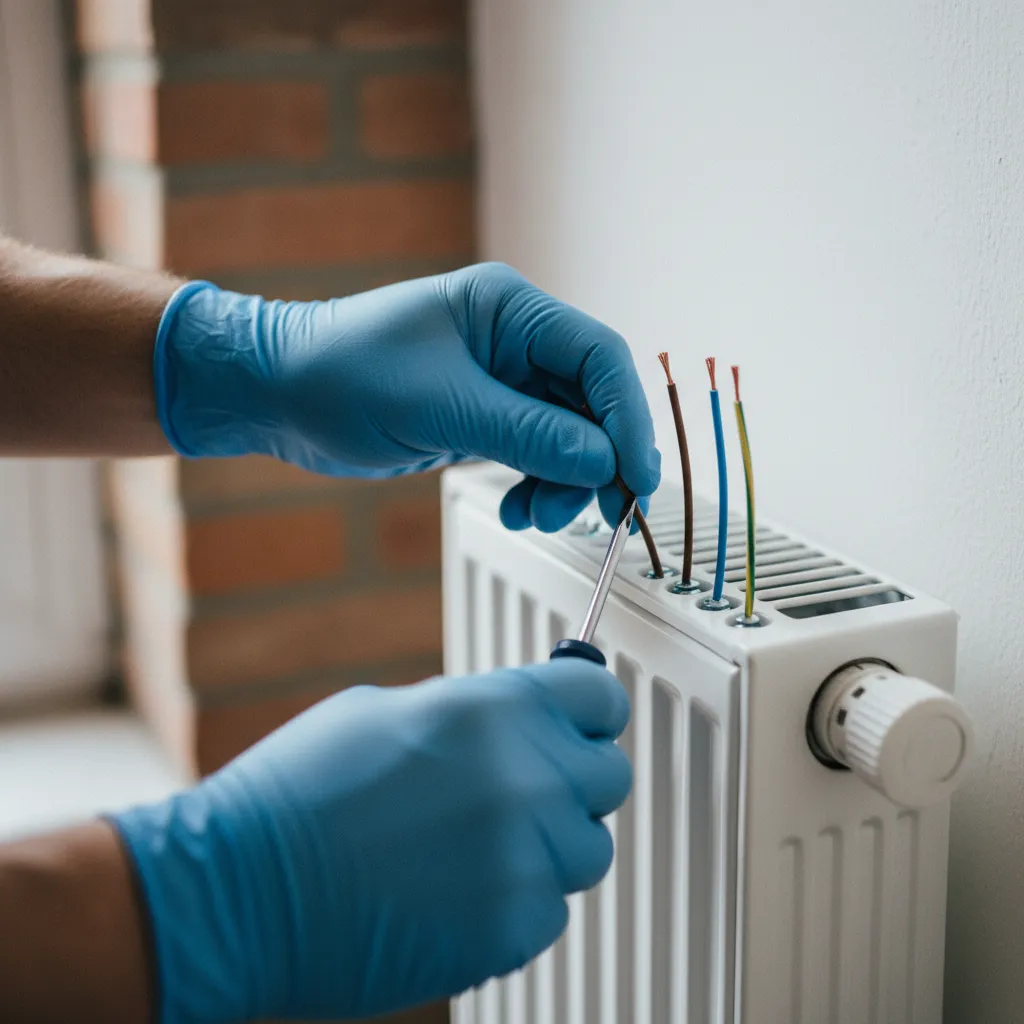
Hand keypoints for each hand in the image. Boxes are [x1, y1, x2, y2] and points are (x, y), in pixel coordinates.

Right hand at [112, 660, 631, 1021]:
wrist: (239, 890)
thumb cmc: (299, 791)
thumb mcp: (387, 712)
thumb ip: (473, 714)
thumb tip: (519, 718)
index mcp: (494, 710)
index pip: (600, 695)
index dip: (590, 709)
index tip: (581, 722)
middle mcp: (526, 779)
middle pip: (609, 776)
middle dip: (572, 781)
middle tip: (519, 792)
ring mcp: (525, 858)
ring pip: (588, 849)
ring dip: (549, 847)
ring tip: (474, 848)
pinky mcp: (513, 930)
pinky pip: (550, 909)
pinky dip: (516, 903)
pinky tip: (452, 893)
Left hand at [156, 262, 659, 529]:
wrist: (278, 394)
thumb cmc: (343, 376)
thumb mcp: (440, 406)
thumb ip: (528, 433)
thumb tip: (604, 461)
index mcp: (510, 309)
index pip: (599, 357)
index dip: (628, 417)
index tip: (636, 475)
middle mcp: (514, 341)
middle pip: (592, 401)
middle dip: (599, 459)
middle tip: (603, 512)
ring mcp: (500, 381)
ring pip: (567, 435)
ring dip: (566, 482)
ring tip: (537, 516)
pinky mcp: (482, 417)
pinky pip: (534, 454)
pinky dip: (537, 486)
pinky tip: (520, 510)